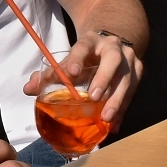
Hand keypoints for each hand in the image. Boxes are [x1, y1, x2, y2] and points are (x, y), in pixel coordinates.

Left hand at [24, 31, 138, 132]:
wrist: (111, 45)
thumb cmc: (85, 57)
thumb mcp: (69, 60)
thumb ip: (49, 74)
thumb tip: (28, 90)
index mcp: (91, 41)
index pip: (82, 47)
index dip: (76, 59)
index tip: (70, 72)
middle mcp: (112, 46)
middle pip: (112, 60)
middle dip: (104, 78)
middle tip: (94, 97)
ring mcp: (129, 58)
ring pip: (128, 77)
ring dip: (117, 99)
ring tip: (106, 118)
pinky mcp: (138, 72)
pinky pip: (133, 92)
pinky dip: (123, 109)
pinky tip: (114, 125)